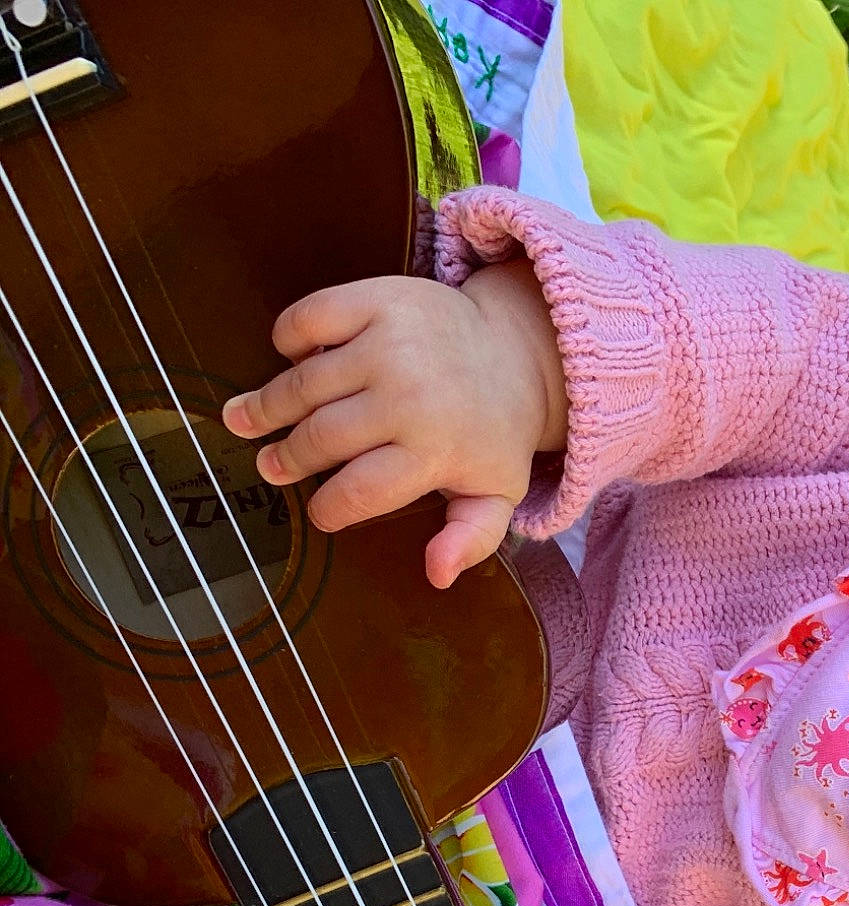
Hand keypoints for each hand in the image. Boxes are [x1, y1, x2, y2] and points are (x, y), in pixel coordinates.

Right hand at [222, 261, 568, 589]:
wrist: (517, 352)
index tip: (318, 514)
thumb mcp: (496, 493)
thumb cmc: (493, 431)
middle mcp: (410, 397)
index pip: (360, 492)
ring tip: (244, 420)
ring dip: (269, 406)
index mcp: (437, 450)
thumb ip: (470, 538)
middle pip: (322, 438)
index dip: (329, 509)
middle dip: (288, 458)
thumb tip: (437, 575)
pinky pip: (309, 319)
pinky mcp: (379, 300)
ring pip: (305, 384)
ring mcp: (392, 344)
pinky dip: (289, 338)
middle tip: (270, 466)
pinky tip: (290, 358)